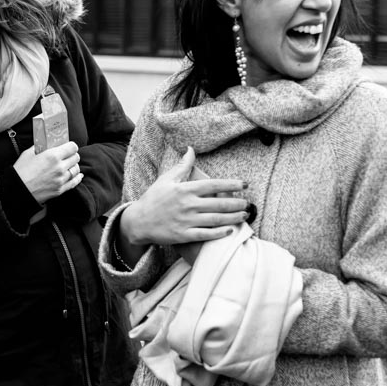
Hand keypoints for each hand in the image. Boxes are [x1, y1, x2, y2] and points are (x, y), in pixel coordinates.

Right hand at [12, 141, 82, 203]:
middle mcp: (60, 167)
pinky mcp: (60, 190)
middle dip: (72, 155)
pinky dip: (77, 178)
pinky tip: (78, 175)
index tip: (68, 146)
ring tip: (69, 165)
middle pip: (76, 158)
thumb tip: (46, 143)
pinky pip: (74, 182)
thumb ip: (40, 147)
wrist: (17, 191)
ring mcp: (61, 180)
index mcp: (53, 156)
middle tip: (67, 155)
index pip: (72, 147)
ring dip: (73, 166)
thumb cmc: (20, 171)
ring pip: (76, 170)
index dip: (71, 146)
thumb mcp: (28, 153)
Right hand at [121, 146, 247, 247]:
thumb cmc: (153, 198)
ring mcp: (186, 221)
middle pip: (219, 204)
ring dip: (233, 217)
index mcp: (185, 189)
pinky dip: (219, 233)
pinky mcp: (184, 235)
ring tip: (244, 215)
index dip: (231, 184)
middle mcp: (187, 205)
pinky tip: (230, 230)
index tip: (244, 184)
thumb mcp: (166, 179)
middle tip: (248, 203)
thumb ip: (182, 165)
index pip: (213, 185)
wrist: (138, 222)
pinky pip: (206, 234)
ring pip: (216, 219)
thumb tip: (191, 149)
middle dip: (237, 203)